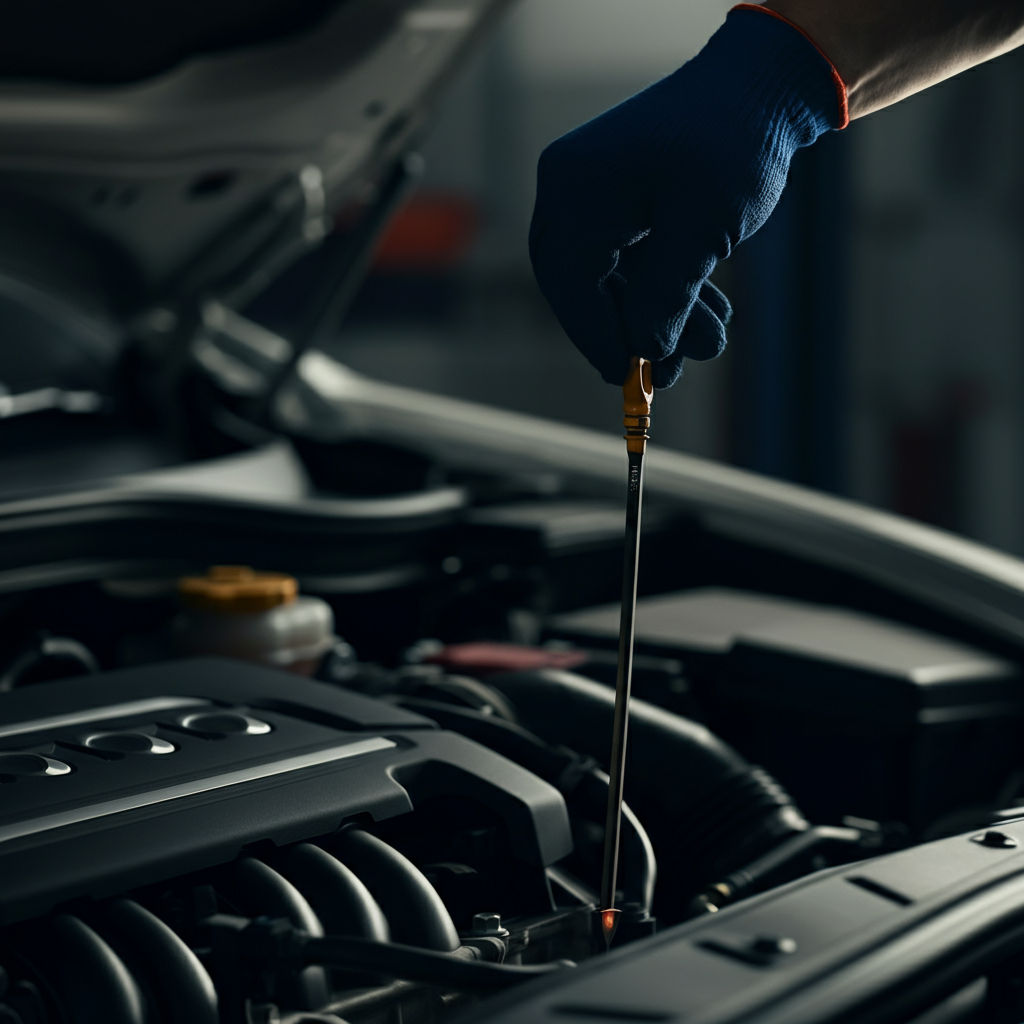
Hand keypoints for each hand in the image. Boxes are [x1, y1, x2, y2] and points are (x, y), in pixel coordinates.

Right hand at [529, 6, 844, 387]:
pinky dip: (667, 291)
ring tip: (708, 343)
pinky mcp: (623, 204)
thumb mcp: (702, 230)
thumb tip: (643, 351)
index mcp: (575, 187)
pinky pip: (632, 262)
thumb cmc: (733, 141)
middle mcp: (573, 191)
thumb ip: (665, 296)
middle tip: (663, 374)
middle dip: (627, 330)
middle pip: (582, 285)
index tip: (624, 376)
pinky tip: (708, 316)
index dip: (595, 336)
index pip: (569, 281)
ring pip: (613, 280)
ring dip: (659, 316)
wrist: (765, 85)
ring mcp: (596, 196)